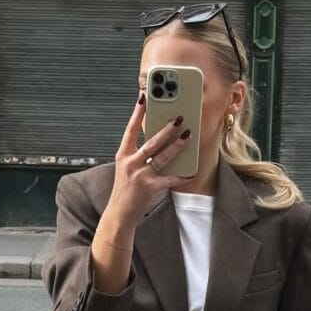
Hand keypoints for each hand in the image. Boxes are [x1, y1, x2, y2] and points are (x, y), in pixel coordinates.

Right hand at [103, 94, 194, 231]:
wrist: (120, 213)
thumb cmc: (126, 189)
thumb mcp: (126, 168)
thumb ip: (139, 154)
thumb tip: (159, 140)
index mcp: (123, 155)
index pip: (130, 130)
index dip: (137, 113)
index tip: (144, 97)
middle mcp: (130, 163)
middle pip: (151, 142)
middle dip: (166, 129)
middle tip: (179, 118)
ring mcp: (139, 175)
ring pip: (162, 157)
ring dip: (176, 146)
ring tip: (188, 136)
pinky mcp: (149, 187)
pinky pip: (170, 180)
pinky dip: (182, 177)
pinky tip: (191, 173)